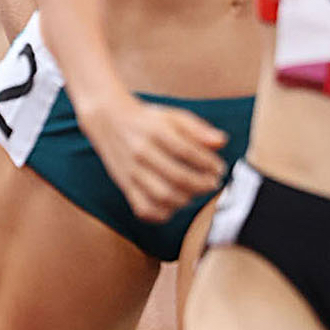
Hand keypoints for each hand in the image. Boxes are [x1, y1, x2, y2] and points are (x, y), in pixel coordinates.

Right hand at [77, 92, 226, 222]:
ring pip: (163, 196)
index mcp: (154, 131)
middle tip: (212, 183)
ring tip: (194, 192)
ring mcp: (131, 170)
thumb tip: (222, 142)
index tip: (219, 168)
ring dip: (186, 199)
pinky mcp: (124, 184)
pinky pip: (144, 209)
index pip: (186, 151)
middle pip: (178, 177)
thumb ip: (198, 129)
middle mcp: (140, 152)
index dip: (208, 164)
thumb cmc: (146, 120)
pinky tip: (173, 204)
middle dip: (202, 185)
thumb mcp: (172, 116)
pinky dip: (162, 213)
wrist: (107, 119)